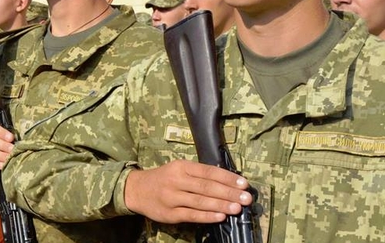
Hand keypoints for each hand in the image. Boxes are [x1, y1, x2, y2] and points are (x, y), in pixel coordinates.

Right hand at [124, 159, 251, 223]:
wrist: (137, 190)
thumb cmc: (164, 179)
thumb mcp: (178, 169)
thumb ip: (199, 175)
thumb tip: (227, 182)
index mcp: (181, 167)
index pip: (209, 172)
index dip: (228, 178)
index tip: (243, 183)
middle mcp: (176, 180)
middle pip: (207, 187)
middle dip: (229, 192)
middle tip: (246, 198)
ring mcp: (172, 197)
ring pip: (201, 201)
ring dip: (221, 205)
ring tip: (237, 208)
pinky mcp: (170, 213)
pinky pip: (192, 215)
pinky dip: (207, 216)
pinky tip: (220, 217)